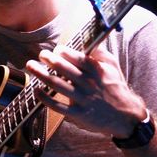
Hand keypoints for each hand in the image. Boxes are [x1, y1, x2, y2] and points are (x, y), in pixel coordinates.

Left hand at [26, 45, 145, 137]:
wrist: (126, 117)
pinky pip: (57, 105)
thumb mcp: (113, 66)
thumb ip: (100, 52)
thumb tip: (89, 39)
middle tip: (41, 54)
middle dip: (47, 58)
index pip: (74, 56)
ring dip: (40, 74)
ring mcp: (81, 99)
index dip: (61, 51)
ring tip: (30, 65)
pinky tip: (36, 90)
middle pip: (62, 68)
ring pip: (56, 84)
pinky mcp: (77, 113)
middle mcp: (87, 83)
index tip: (56, 50)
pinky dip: (45, 98)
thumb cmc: (116, 87)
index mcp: (95, 70)